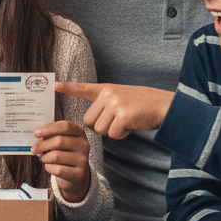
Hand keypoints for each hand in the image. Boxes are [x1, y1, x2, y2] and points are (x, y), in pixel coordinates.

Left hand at [32, 121, 90, 202]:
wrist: (76, 175)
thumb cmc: (65, 153)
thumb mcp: (62, 141)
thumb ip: (52, 136)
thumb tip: (38, 136)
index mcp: (79, 132)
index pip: (66, 126)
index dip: (50, 128)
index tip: (36, 132)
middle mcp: (83, 145)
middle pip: (59, 141)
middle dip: (42, 145)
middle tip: (34, 149)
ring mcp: (83, 160)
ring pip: (56, 156)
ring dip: (45, 157)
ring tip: (43, 158)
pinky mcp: (79, 173)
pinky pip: (58, 170)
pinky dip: (49, 168)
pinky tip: (49, 166)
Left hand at [56, 81, 174, 139]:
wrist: (165, 105)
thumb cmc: (144, 105)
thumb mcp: (123, 98)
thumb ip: (106, 105)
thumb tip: (90, 123)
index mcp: (107, 89)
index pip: (84, 88)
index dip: (69, 88)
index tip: (55, 85)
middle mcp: (108, 94)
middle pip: (89, 121)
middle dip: (101, 127)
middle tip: (118, 121)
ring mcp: (115, 103)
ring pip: (100, 129)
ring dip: (113, 131)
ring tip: (127, 121)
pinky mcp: (123, 115)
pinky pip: (113, 134)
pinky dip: (122, 135)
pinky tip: (132, 125)